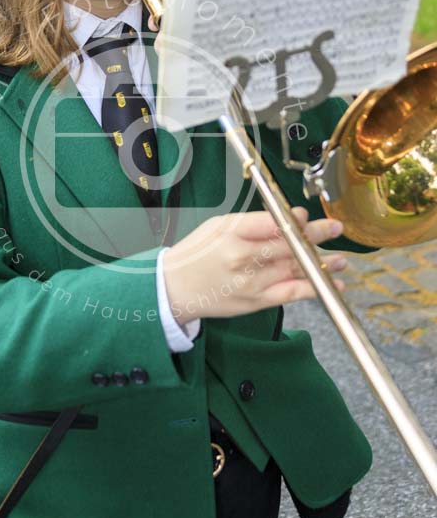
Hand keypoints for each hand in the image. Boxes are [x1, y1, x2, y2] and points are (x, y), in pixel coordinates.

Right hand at [164, 207, 346, 324]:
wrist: (175, 288)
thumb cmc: (196, 253)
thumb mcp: (217, 226)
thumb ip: (253, 221)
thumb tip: (288, 217)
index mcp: (231, 234)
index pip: (270, 223)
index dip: (293, 220)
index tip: (306, 215)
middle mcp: (243, 258)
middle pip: (288, 244)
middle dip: (316, 236)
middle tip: (336, 228)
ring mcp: (252, 282)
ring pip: (295, 268)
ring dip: (323, 263)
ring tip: (342, 259)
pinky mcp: (256, 302)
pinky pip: (292, 294)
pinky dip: (315, 288)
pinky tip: (334, 285)